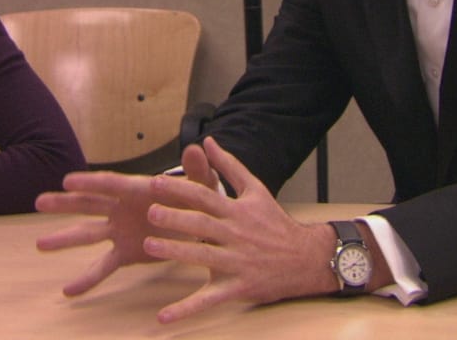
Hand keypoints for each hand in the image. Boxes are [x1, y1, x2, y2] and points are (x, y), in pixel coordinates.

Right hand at [34, 142, 217, 296]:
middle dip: (66, 204)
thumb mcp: (202, 184)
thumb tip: (195, 148)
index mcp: (138, 189)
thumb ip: (197, 170)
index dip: (91, 182)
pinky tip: (69, 290)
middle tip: (40, 202)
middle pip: (89, 204)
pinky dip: (88, 279)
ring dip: (65, 239)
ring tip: (40, 245)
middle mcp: (122, 208)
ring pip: (88, 234)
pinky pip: (104, 266)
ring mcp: (120, 230)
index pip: (111, 184)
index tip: (68, 181)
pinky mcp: (126, 252)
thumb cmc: (199, 199)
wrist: (202, 226)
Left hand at [142, 137, 338, 322]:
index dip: (181, 189)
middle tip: (151, 212)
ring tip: (150, 247)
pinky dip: (185, 310)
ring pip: (203, 257)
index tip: (156, 183)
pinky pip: (208, 300)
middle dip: (176, 218)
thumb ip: (230, 165)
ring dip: (176, 252)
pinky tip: (163, 317)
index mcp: (237, 211)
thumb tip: (207, 141)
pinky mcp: (237, 287)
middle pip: (202, 224)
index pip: (205, 197)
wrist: (307, 258)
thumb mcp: (256, 190)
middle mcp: (236, 235)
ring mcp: (236, 262)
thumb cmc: (276, 223)